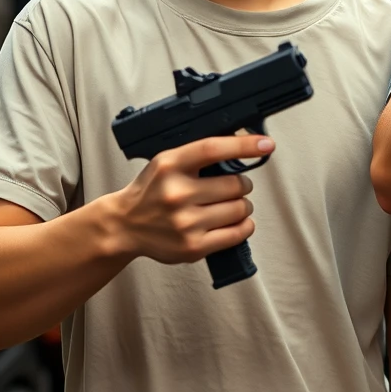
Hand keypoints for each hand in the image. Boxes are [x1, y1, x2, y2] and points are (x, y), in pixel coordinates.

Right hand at [114, 134, 268, 263]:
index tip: (266, 144)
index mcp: (171, 165)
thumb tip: (244, 144)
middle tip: (233, 186)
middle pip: (235, 184)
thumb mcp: (168, 161)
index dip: (244, 145)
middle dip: (241, 184)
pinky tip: (234, 220)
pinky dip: (244, 225)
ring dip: (242, 205)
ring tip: (230, 204)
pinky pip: (237, 233)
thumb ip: (200, 154)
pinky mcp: (193, 247)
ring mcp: (185, 223)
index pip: (213, 149)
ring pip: (240, 208)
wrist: (125, 226)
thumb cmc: (152, 190)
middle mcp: (177, 194)